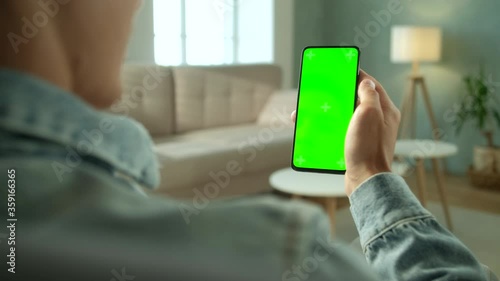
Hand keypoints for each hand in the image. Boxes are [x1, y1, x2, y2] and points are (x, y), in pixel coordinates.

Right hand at [291, 70, 399, 195]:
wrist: (365, 180)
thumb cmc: (368, 147)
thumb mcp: (369, 114)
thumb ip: (368, 94)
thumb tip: (366, 82)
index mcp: (385, 110)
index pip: (371, 84)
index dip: (356, 74)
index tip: (341, 68)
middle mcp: (378, 120)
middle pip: (356, 99)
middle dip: (338, 94)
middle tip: (323, 90)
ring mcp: (368, 134)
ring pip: (346, 116)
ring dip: (330, 112)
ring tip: (313, 111)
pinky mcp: (357, 145)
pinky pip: (342, 131)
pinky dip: (329, 128)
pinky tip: (317, 129)